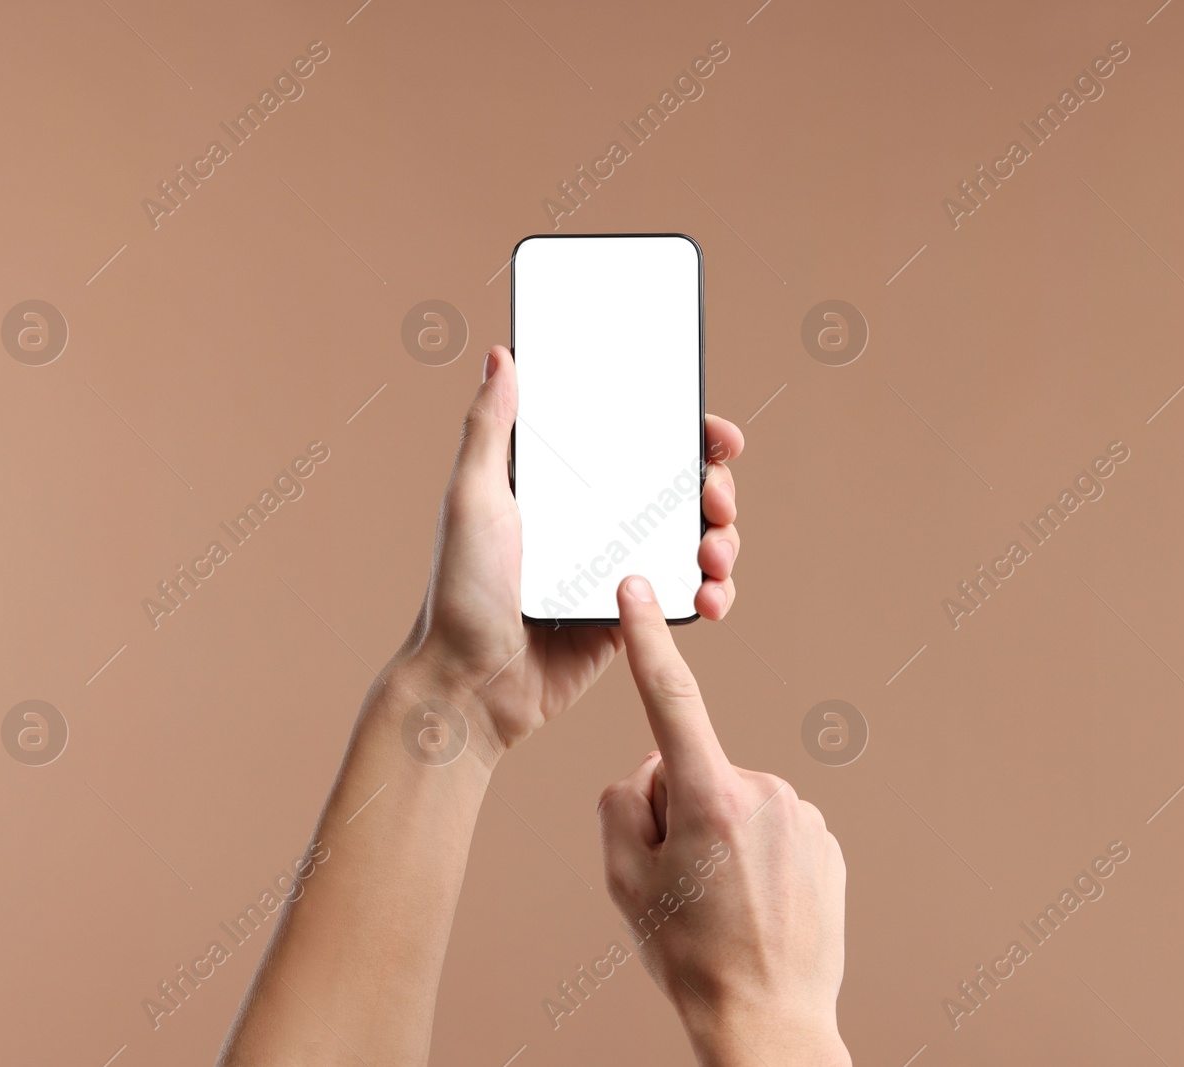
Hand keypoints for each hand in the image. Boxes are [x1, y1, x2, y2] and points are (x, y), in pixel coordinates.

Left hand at [403, 345, 745, 761]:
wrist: (471, 684)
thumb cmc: (460, 592)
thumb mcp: (472, 497)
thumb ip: (489, 427)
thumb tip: (499, 355)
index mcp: (566, 489)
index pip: (637, 445)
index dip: (686, 435)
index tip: (715, 433)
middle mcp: (597, 523)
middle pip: (680, 491)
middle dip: (717, 489)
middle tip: (717, 501)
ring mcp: (618, 571)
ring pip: (694, 543)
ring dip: (723, 542)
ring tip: (715, 556)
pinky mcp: (631, 619)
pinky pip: (687, 597)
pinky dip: (714, 593)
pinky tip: (711, 597)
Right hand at [598, 576, 848, 1066]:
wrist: (769, 1021)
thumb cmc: (689, 956)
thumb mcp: (624, 879)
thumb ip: (623, 800)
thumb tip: (655, 771)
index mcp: (710, 798)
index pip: (671, 702)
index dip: (648, 643)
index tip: (636, 590)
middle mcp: (766, 793)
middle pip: (694, 772)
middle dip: (678, 810)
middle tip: (680, 882)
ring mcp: (804, 818)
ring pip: (734, 802)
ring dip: (719, 835)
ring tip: (721, 903)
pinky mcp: (827, 843)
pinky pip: (772, 829)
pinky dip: (755, 854)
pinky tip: (754, 905)